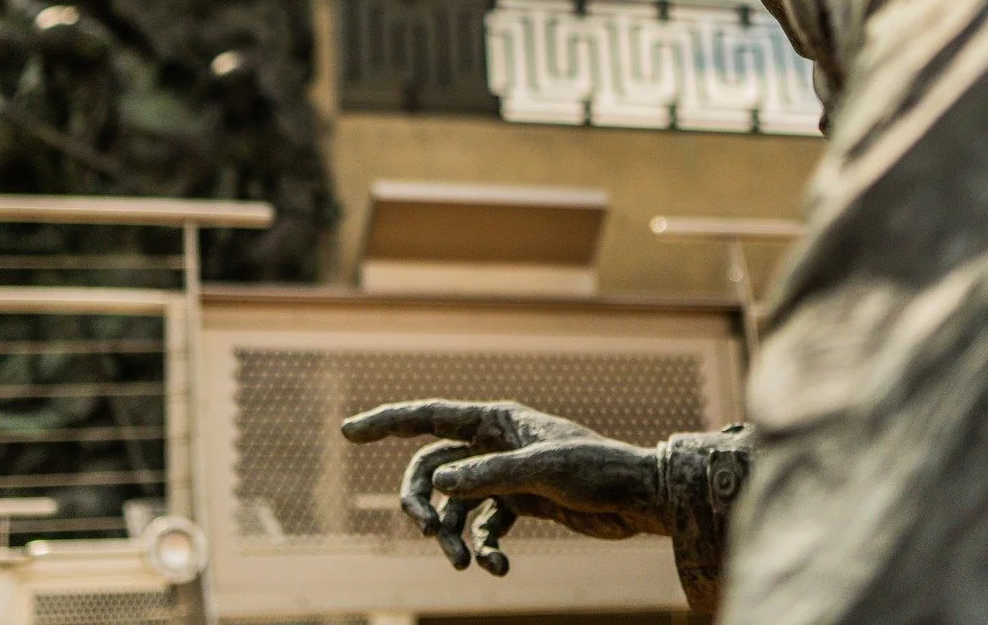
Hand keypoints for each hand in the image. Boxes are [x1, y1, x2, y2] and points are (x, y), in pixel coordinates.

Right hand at [341, 400, 667, 575]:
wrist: (639, 498)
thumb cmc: (596, 470)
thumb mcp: (542, 471)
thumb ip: (489, 476)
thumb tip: (439, 484)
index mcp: (497, 420)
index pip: (430, 417)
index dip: (387, 422)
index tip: (348, 431)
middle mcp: (494, 444)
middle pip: (433, 470)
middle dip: (422, 502)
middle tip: (428, 532)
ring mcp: (504, 475)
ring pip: (455, 506)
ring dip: (453, 536)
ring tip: (465, 565)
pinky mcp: (519, 504)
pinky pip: (483, 528)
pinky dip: (484, 549)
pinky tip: (499, 568)